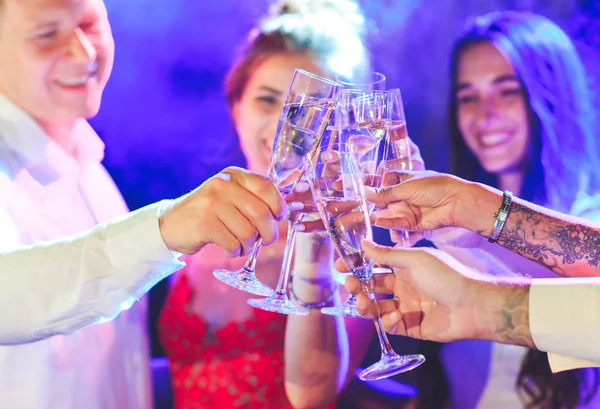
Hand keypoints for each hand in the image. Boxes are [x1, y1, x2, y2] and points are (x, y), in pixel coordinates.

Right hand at [159, 167, 286, 255]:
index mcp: (234, 175)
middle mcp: (223, 184)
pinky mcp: (204, 223)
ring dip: (249, 245)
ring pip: (248, 232)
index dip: (278, 205)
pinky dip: (235, 251)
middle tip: (266, 240)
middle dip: (268, 232)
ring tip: (242, 245)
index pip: (266, 186)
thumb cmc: (210, 213)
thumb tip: (283, 211)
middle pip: (261, 213)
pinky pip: (232, 243)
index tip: (278, 217)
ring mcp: (212, 203)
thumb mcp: (230, 196)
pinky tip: (228, 247)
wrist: (172, 223)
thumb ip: (253, 198)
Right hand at [340, 241, 492, 342]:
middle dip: (357, 287)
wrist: (472, 304)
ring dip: (368, 305)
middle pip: (372, 288)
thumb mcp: (414, 259)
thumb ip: (386, 255)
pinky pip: (391, 325)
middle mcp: (403, 287)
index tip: (340, 266)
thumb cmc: (446, 276)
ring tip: (366, 304)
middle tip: (350, 286)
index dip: (357, 267)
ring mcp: (407, 307)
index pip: (374, 266)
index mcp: (404, 268)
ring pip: (377, 308)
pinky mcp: (411, 327)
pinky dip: (388, 321)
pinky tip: (395, 315)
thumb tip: (362, 243)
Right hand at [368, 171, 497, 235]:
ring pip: (388, 214)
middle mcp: (402, 195)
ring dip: (379, 217)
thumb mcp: (406, 187)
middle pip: (381, 201)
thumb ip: (384, 193)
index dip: (367, 186)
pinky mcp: (412, 223)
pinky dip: (389, 224)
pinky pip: (397, 225)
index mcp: (401, 180)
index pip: (380, 182)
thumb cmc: (434, 186)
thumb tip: (364, 192)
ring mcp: (407, 209)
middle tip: (355, 210)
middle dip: (369, 205)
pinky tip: (381, 223)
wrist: (457, 202)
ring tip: (369, 219)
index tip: (354, 190)